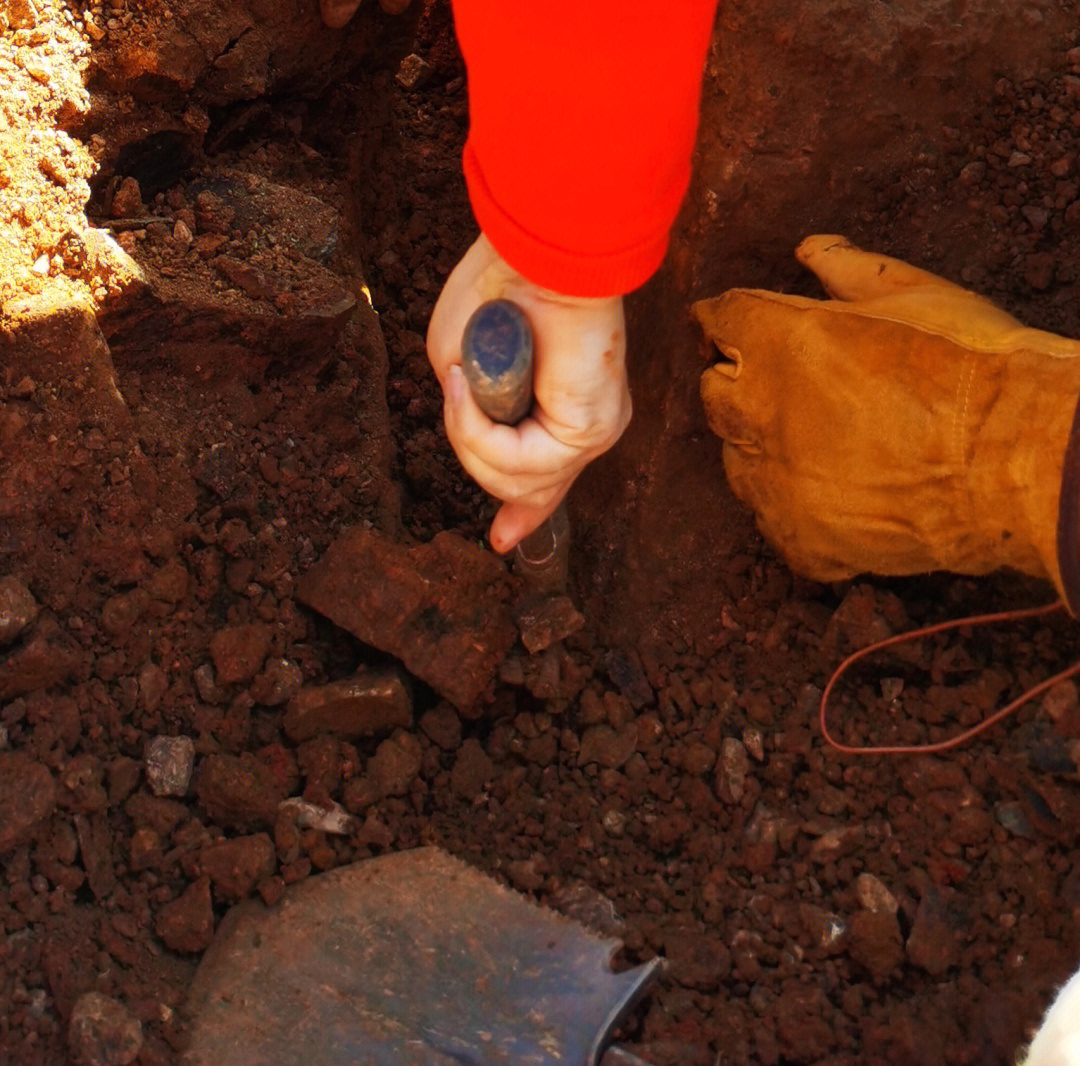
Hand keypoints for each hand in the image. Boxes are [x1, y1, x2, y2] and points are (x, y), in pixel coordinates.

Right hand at [427, 236, 630, 552]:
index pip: (547, 478)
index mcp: (561, 409)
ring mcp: (592, 434)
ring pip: (511, 482)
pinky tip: (470, 387)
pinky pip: (517, 463)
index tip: (504, 542)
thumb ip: (469, 411)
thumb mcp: (463, 361)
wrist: (538, 251)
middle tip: (461, 390)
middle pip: (522, 488)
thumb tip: (475, 434)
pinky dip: (478, 428)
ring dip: (469, 434)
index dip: (524, 512)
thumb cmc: (501, 290)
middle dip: (476, 453)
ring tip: (464, 380)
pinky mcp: (589, 432)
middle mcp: (585, 428)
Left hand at [693, 235, 1079, 599]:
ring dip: (762, 446)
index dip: (725, 322)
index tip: (730, 325)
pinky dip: (793, 505)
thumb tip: (809, 249)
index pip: (719, 320)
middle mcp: (762, 413)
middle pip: (714, 394)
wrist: (1019, 467)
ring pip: (737, 461)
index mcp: (781, 343)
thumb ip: (849, 270)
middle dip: (736, 383)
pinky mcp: (798, 540)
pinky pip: (772, 520)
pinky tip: (836, 492)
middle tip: (781, 385)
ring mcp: (775, 484)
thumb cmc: (977, 369)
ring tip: (821, 443)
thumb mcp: (917, 295)